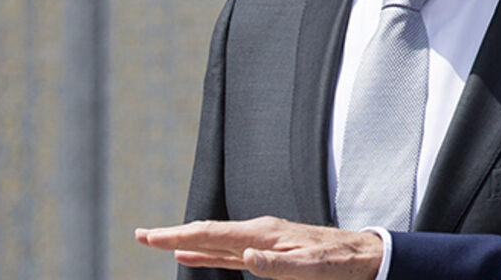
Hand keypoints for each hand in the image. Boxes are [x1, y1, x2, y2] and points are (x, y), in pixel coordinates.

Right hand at [135, 216, 382, 278]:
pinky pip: (228, 250)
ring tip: (159, 243)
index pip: (211, 234)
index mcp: (262, 234)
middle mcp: (258, 232)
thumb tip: (244, 257)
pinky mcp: (267, 248)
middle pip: (206, 233)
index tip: (149, 237)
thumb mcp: (308, 268)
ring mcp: (261, 239)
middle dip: (173, 235)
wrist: (360, 254)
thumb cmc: (336, 263)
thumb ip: (274, 265)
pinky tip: (192, 257)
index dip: (177, 236)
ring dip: (186, 242)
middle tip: (140, 235)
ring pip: (214, 240)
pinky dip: (206, 253)